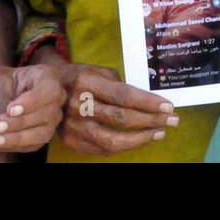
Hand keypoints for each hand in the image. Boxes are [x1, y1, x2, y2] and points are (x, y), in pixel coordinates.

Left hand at [0, 64, 66, 152]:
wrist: (4, 92)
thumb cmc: (3, 81)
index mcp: (47, 77)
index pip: (49, 90)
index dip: (31, 102)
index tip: (10, 109)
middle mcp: (56, 99)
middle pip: (46, 114)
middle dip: (18, 122)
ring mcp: (52, 118)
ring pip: (42, 133)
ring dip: (16, 138)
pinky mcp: (43, 135)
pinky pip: (33, 145)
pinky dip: (13, 145)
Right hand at [41, 55, 177, 155]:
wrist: (46, 91)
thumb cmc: (78, 77)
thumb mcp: (96, 70)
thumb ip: (118, 83)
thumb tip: (146, 99)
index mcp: (86, 81)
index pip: (122, 95)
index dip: (147, 102)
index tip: (168, 106)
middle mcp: (78, 104)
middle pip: (120, 118)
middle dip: (151, 120)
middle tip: (173, 120)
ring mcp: (73, 126)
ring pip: (112, 140)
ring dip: (140, 138)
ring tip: (159, 132)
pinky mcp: (70, 141)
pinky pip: (101, 150)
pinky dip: (124, 147)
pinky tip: (139, 140)